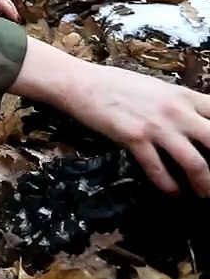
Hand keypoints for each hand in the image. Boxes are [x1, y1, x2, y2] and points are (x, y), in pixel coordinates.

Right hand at [10, 38, 209, 196]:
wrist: (81, 83)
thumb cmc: (118, 84)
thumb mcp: (158, 88)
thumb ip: (181, 104)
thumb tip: (199, 123)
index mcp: (184, 95)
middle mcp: (176, 111)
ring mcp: (156, 126)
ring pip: (194, 162)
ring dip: (203, 184)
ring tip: (204, 195)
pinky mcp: (134, 138)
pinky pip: (158, 169)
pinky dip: (169, 186)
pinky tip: (173, 193)